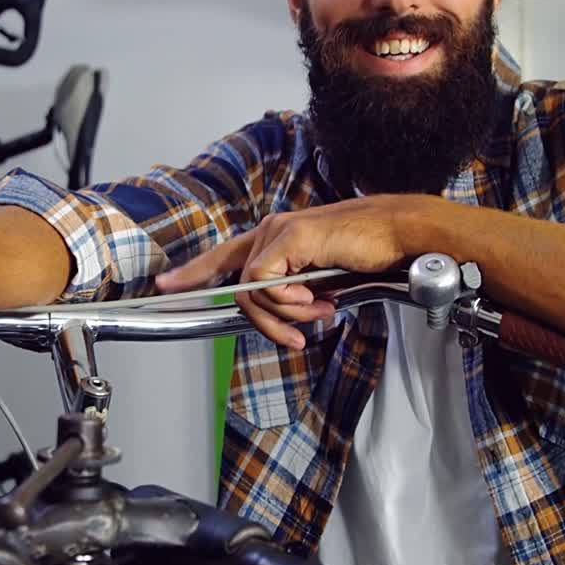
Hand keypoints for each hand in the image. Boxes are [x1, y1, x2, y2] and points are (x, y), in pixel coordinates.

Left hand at [154, 196, 417, 348]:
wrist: (398, 235)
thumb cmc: (368, 256)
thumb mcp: (323, 281)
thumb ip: (295, 292)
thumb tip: (278, 315)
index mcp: (276, 238)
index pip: (225, 254)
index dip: (194, 271)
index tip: (165, 287)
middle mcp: (271, 230)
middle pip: (236, 282)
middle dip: (263, 320)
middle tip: (298, 334)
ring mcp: (278, 231)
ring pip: (251, 289)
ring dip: (285, 313)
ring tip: (321, 312)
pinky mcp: (290, 237)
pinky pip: (265, 284)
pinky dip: (289, 301)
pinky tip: (318, 299)